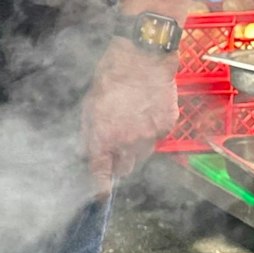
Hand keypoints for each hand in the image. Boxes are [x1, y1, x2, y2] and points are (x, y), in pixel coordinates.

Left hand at [80, 41, 177, 194]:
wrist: (142, 58)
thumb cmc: (109, 78)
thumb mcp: (88, 107)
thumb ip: (88, 135)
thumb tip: (86, 154)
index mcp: (104, 138)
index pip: (101, 173)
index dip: (100, 185)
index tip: (100, 194)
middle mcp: (128, 143)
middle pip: (125, 168)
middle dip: (119, 164)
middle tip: (114, 150)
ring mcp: (151, 136)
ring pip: (142, 155)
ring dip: (134, 149)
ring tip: (130, 125)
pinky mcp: (167, 126)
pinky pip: (157, 138)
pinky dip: (150, 132)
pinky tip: (145, 113)